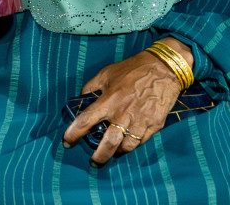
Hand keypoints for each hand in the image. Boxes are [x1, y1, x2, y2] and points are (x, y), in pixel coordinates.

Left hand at [62, 37, 191, 166]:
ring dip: (118, 151)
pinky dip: (133, 144)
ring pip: (126, 147)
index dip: (73, 133)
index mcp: (108, 100)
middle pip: (108, 143)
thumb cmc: (132, 69)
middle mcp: (123, 113)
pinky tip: (129, 141)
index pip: (86, 121)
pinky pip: (141, 142)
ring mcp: (140, 121)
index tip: (67, 142)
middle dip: (99, 156)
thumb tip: (81, 98)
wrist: (163, 68)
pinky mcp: (154, 124)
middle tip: (94, 161)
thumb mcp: (106, 73)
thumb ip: (92, 86)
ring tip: (114, 151)